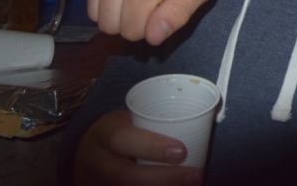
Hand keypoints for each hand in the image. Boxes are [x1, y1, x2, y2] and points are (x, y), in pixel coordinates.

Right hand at [73, 110, 201, 185]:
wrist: (89, 152)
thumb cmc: (124, 130)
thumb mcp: (132, 119)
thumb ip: (158, 122)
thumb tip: (207, 118)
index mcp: (103, 132)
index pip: (120, 139)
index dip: (151, 146)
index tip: (181, 150)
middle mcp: (95, 161)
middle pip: (124, 176)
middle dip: (163, 179)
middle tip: (194, 177)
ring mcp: (97, 183)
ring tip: (190, 185)